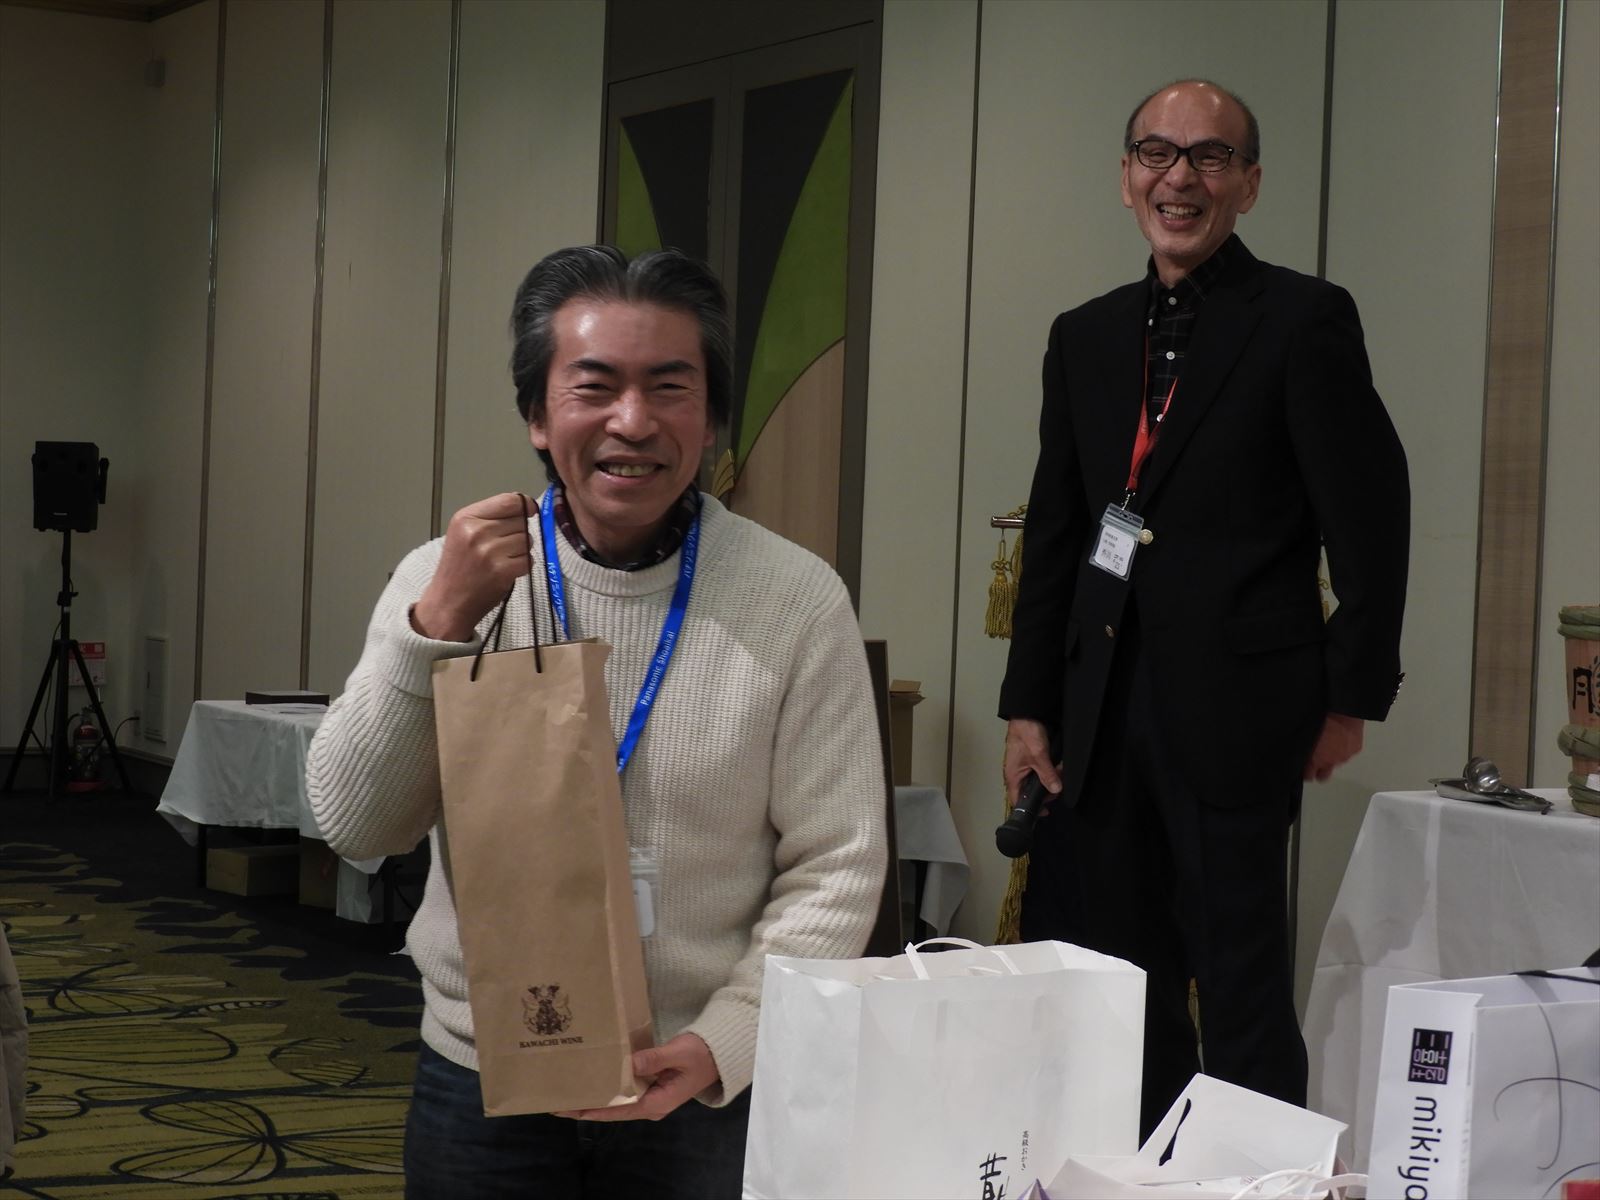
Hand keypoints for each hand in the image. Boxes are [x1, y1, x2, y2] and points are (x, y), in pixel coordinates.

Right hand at [410, 493, 533, 640]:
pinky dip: (523, 566)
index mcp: (465, 518)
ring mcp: (489, 551)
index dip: (525, 505)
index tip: (530, 511)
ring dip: (521, 551)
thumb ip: (490, 517)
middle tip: (502, 548)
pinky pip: (528, 560)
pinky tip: (507, 572)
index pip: (508, 501)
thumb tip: (525, 504)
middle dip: (519, 533)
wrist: (448, 602)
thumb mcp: (463, 533)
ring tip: (503, 560)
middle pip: (520, 521)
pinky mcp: (501, 570)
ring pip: (527, 540)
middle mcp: (477, 531)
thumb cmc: (458, 567)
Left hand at [558, 1033, 718, 1122]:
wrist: (718, 1054)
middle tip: (558, 1101)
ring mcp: (650, 1097)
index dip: (593, 1109)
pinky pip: (625, 1090)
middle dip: (587, 1105)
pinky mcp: (650, 1087)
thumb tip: (627, 1063)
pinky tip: (594, 1078)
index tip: (569, 1109)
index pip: (618, 1110)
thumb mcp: (678, 1054)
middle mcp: (650, 1105)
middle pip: (613, 1109)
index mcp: (656, 1103)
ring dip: (595, 1096)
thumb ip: (654, 1058)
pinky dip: (608, 1085)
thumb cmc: (700, 1054)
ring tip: (570, 1091)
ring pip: (617, 1100)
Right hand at [1004, 718, 1061, 807]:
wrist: (1026, 714)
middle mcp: (1016, 774)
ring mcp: (1022, 766)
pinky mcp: (1029, 759)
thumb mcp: (1039, 756)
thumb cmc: (1026, 734)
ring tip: (1058, 774)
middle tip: (1057, 788)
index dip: (1030, 809)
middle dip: (1044, 792)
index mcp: (1013, 777)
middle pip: (1028, 792)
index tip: (1045, 810)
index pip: (1018, 801)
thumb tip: (1056, 790)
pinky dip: (1047, 772)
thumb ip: (1047, 774)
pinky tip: (1056, 768)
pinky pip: (1038, 772)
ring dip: (1047, 781)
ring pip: (1035, 782)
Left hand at [1304, 712, 1364, 781]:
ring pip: (1336, 763)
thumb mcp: (1304, 734)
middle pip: (1323, 776)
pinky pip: (1348, 753)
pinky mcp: (1355, 749)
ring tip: (1329, 743)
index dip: (1304, 772)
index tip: (1302, 768)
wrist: (1342, 710)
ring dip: (1332, 757)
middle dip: (1318, 770)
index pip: (1308, 776)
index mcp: (1315, 760)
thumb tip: (1299, 752)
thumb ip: (1303, 748)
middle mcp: (1330, 762)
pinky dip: (1344, 748)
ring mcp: (1344, 757)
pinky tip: (1341, 738)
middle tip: (1315, 761)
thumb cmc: (1318, 719)